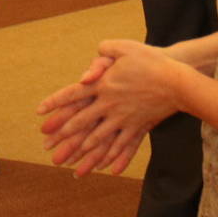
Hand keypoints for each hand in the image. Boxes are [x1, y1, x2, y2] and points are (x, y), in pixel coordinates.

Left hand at [37, 41, 181, 177]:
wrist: (177, 80)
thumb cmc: (151, 61)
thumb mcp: (125, 48)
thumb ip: (104, 52)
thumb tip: (88, 67)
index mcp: (103, 84)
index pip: (73, 94)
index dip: (55, 103)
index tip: (40, 112)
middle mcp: (110, 104)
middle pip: (81, 121)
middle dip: (63, 136)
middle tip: (49, 147)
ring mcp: (124, 118)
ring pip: (100, 138)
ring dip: (84, 153)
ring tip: (71, 164)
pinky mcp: (139, 126)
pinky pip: (123, 145)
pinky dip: (114, 157)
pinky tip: (106, 168)